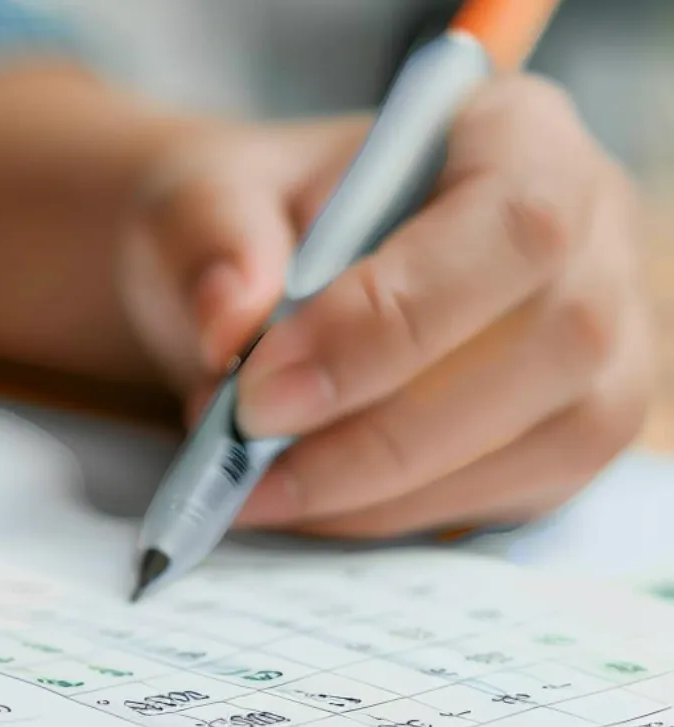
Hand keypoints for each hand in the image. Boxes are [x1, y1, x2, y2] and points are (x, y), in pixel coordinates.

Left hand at [118, 75, 653, 538]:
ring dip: (388, 488)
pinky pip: (516, 495)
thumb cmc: (250, 221)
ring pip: (550, 439)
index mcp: (519, 134)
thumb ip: (210, 241)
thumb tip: (227, 321)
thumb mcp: (201, 198)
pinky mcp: (572, 433)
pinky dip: (399, 514)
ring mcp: (604, 342)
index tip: (262, 385)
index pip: (513, 221)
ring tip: (255, 490)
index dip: (395, 316)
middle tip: (247, 452)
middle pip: (554, 340)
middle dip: (384, 425)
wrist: (252, 275)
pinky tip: (308, 505)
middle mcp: (593, 233)